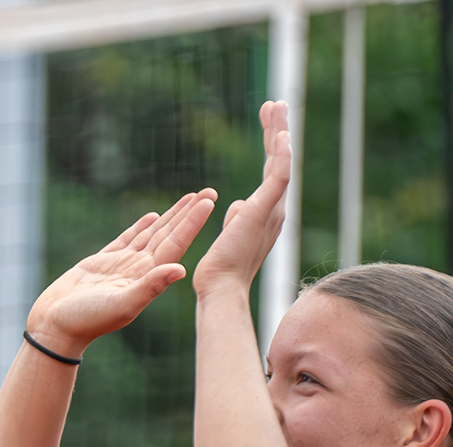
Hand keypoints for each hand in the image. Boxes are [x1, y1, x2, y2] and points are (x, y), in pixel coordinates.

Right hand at [25, 188, 216, 354]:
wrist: (54, 328)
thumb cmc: (86, 321)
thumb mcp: (121, 304)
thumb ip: (150, 286)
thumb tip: (181, 270)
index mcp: (146, 278)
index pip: (175, 244)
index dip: (192, 223)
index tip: (208, 202)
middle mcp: (138, 270)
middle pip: (169, 235)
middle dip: (188, 213)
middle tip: (209, 191)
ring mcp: (121, 266)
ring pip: (151, 234)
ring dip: (170, 217)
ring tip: (188, 198)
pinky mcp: (101, 263)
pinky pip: (127, 240)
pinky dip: (140, 227)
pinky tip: (152, 216)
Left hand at [194, 101, 290, 297]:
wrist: (220, 288)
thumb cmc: (220, 270)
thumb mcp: (230, 236)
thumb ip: (237, 218)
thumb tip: (236, 206)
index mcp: (266, 213)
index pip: (270, 172)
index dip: (270, 146)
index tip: (268, 123)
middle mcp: (274, 209)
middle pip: (278, 161)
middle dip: (277, 131)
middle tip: (274, 104)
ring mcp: (271, 210)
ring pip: (280, 162)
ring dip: (279, 133)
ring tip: (275, 106)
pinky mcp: (263, 212)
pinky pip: (278, 177)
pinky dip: (281, 156)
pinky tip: (280, 135)